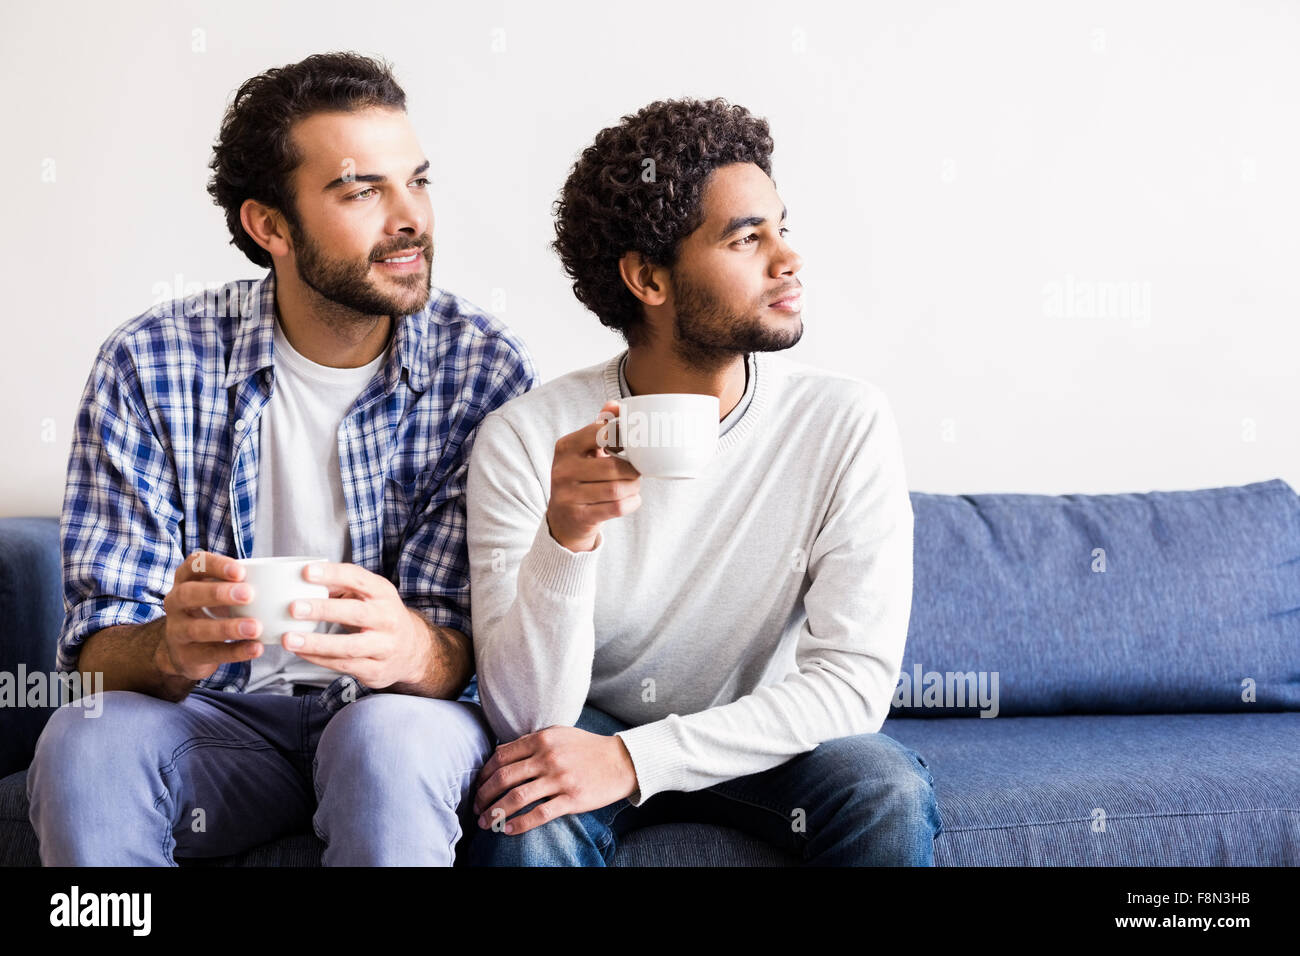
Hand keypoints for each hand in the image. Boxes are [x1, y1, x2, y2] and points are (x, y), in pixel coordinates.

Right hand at [157, 551, 263, 681]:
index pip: (194, 565)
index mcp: (186, 580)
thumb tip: (278, 578)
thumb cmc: (210, 611)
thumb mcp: (218, 592)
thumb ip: (238, 583)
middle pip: (188, 594)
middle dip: (218, 593)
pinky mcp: (186, 656)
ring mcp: (177, 631)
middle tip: (249, 594)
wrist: (184, 651)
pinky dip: (235, 651)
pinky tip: (256, 648)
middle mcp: (175, 603)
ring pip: (197, 628)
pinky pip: (211, 653)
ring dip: (228, 627)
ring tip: (255, 627)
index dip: (216, 566)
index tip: (241, 571)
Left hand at [279, 562, 430, 688]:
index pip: (358, 579)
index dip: (333, 574)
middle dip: (323, 610)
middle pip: (356, 613)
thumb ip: (339, 586)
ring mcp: (384, 647)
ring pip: (349, 646)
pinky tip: (300, 653)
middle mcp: (388, 619)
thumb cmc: (379, 616)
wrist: (412, 649)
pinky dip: (319, 660)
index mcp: (383, 594)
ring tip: (288, 639)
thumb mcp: (368, 595)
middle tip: (293, 608)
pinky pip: (343, 666)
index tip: (306, 571)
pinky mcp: (376, 670)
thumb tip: (301, 579)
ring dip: (316, 643)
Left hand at [471, 726, 638, 834]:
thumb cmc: (587, 748)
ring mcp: (560, 778)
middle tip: (477, 808)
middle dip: (484, 795)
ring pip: (517, 797)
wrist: (622, 761)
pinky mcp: (572, 798)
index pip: (501, 757)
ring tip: (486, 823)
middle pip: (504, 778)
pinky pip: (539, 814)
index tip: (478, 786)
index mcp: (542, 739)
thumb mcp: (558, 734)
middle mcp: (548, 757)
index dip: (484, 774)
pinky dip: (519, 824)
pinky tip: (508, 830)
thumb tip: (500, 755)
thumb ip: (531, 741)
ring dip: (496, 812)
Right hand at [545, 400, 641, 552]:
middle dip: (632, 470)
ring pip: (617, 488)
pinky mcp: (579, 516)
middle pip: (614, 467)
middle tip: (637, 471)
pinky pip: (616, 507)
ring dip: (633, 487)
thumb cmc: (579, 477)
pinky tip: (631, 499)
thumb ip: (600, 426)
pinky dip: (631, 503)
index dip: (623, 438)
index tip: (632, 446)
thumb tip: (615, 404)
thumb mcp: (584, 450)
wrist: (562, 518)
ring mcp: (568, 495)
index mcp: (566, 446)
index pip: (600, 433)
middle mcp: (563, 469)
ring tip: (633, 485)